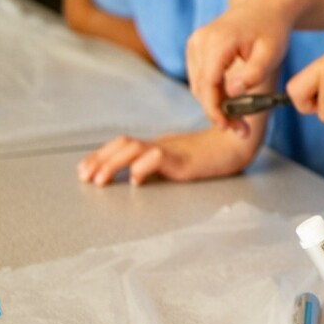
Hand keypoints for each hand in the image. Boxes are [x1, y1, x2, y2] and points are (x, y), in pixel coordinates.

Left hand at [77, 125, 257, 186]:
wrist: (240, 145)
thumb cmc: (212, 156)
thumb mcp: (177, 160)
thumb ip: (158, 164)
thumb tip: (134, 176)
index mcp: (158, 144)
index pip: (123, 143)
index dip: (101, 154)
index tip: (84, 169)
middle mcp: (162, 144)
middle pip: (124, 144)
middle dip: (100, 160)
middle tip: (85, 177)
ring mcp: (174, 150)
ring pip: (135, 149)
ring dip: (113, 164)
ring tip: (99, 180)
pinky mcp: (185, 160)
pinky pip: (159, 158)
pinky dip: (143, 168)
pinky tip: (135, 180)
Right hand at [185, 0, 293, 131]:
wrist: (269, 6)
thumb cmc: (273, 30)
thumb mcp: (271, 54)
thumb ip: (253, 73)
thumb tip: (231, 92)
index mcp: (216, 42)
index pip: (208, 84)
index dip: (216, 110)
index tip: (230, 128)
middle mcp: (200, 40)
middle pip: (201, 87)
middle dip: (218, 112)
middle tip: (241, 130)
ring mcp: (196, 42)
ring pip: (199, 84)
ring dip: (215, 105)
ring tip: (239, 122)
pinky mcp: (198, 46)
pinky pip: (201, 76)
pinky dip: (213, 92)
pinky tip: (231, 104)